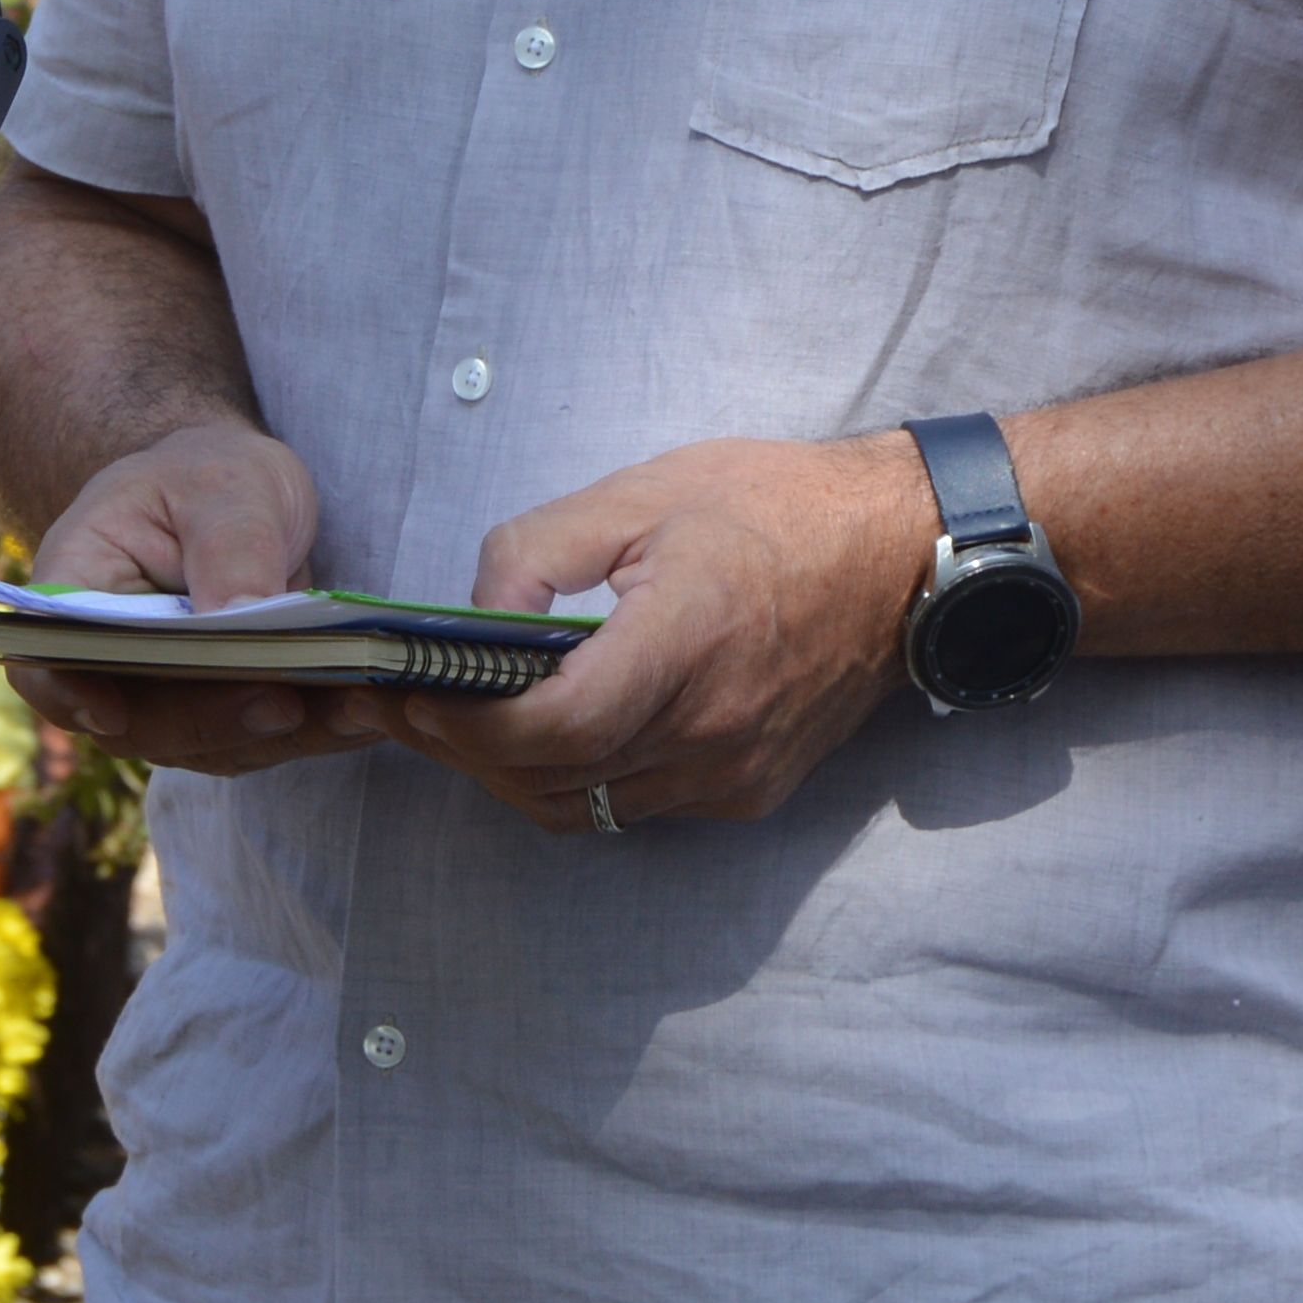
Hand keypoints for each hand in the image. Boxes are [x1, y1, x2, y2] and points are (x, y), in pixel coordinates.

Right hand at [0, 419, 414, 780]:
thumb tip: (245, 620)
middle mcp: (109, 660)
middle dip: (215, 719)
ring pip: (208, 742)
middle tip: (286, 706)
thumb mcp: (225, 487)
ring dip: (281, 734)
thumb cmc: (209, 474)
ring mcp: (162, 697)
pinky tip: (368, 713)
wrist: (233, 491)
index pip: (44, 659)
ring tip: (356, 711)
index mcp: (77, 588)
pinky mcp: (219, 713)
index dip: (67, 694)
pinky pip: (260, 737)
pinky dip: (313, 729)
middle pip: (140, 719)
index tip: (112, 715)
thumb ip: (231, 550)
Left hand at [397, 433, 928, 837]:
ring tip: (462, 722)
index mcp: (686, 639)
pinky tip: (550, 730)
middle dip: (462, 752)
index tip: (416, 694)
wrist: (898, 557)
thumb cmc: (773, 508)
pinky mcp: (746, 793)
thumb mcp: (642, 492)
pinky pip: (634, 808)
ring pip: (586, 810)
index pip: (558, 727)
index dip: (471, 725)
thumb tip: (474, 619)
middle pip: (553, 780)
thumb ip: (539, 552)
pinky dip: (577, 781)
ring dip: (512, 775)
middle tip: (403, 708)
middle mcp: (712, 728)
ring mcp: (732, 774)